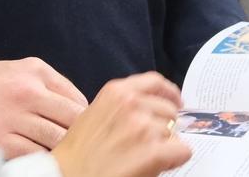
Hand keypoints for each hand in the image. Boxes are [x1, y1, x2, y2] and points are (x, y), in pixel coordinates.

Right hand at [0, 58, 87, 156]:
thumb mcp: (23, 70)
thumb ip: (55, 86)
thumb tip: (84, 111)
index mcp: (35, 73)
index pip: (78, 103)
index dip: (86, 121)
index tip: (84, 131)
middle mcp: (25, 93)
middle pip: (71, 123)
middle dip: (78, 138)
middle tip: (78, 147)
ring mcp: (10, 119)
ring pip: (55, 142)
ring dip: (61, 151)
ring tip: (61, 154)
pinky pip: (32, 156)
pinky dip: (40, 160)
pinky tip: (39, 157)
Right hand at [52, 72, 191, 176]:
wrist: (66, 176)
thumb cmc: (77, 153)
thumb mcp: (95, 114)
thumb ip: (121, 105)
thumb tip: (150, 109)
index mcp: (116, 92)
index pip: (155, 82)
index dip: (169, 93)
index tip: (175, 101)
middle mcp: (132, 104)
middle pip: (169, 109)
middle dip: (164, 126)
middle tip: (150, 142)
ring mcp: (144, 127)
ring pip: (175, 132)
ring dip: (165, 145)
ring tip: (143, 156)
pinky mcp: (154, 152)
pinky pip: (182, 150)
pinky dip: (175, 159)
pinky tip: (158, 164)